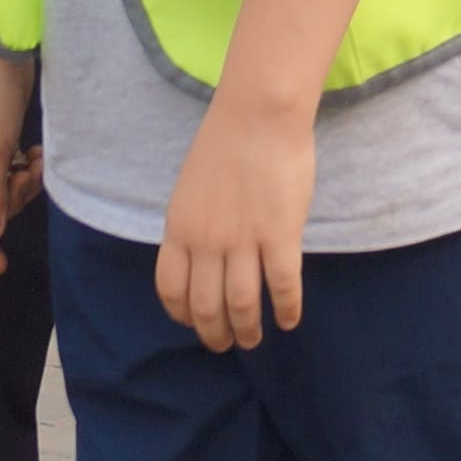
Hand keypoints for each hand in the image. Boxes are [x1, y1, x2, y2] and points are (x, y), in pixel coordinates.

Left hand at [156, 91, 318, 352]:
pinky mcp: (280, 235)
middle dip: (215, 334)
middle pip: (206, 306)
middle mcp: (206, 242)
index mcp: (179, 229)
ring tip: (254, 340)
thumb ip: (193, 225)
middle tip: (226, 344)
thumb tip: (203, 257)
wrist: (258, 115)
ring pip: (242, 304)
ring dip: (248, 330)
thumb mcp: (190, 188)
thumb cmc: (225, 143)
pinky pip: (283, 285)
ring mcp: (243, 240)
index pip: (171, 289)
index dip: (182, 315)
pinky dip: (286, 309)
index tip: (194, 323)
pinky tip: (289, 320)